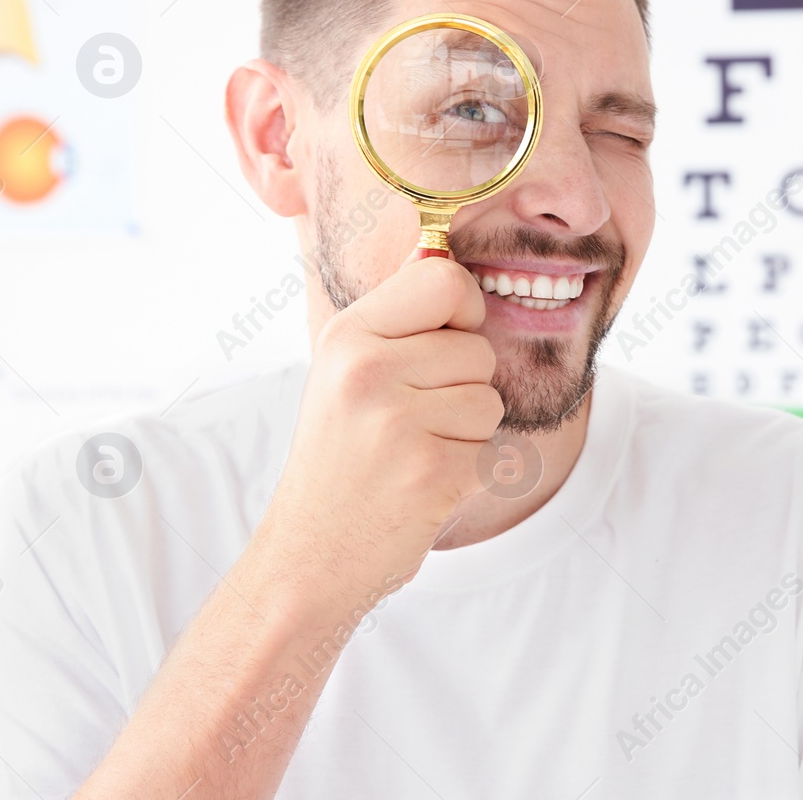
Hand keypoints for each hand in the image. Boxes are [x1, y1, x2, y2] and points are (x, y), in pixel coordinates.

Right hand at [255, 248, 501, 613]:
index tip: (443, 340)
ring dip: (467, 433)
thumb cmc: (339, 459)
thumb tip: (442, 246)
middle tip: (411, 422)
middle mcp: (369, 371)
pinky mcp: (434, 472)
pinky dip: (469, 473)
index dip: (462, 309)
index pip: (444, 279)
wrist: (309, 556)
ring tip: (413, 454)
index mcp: (348, 336)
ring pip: (490, 401)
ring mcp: (400, 423)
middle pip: (478, 348)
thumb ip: (396, 319)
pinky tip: (423, 486)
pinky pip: (493, 450)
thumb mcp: (345, 372)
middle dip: (464, 387)